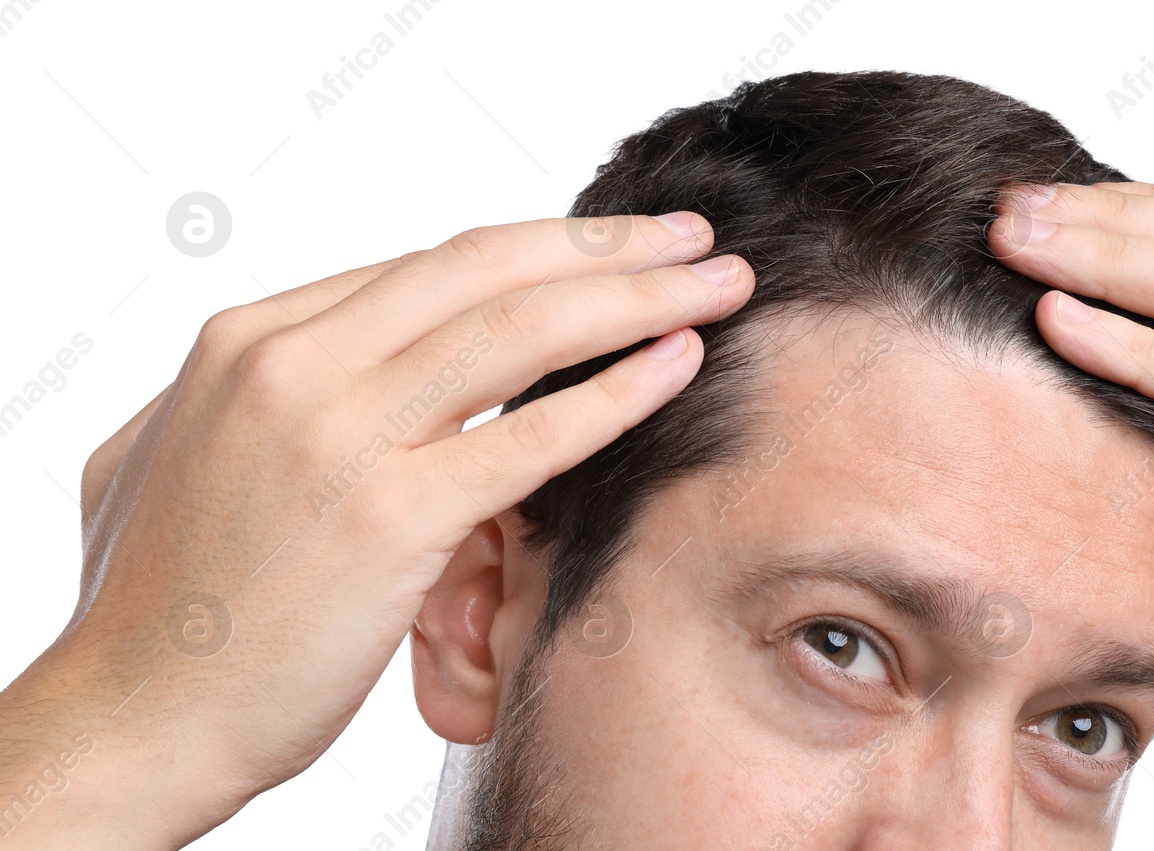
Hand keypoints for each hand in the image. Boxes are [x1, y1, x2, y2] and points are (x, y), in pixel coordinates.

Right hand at [0, 213, 752, 848]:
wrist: (129, 719)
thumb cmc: (166, 605)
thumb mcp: (185, 453)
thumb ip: (267, 391)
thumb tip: (343, 358)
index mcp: (248, 338)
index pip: (429, 266)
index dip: (541, 250)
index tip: (613, 252)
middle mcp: (288, 363)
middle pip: (487, 269)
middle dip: (608, 245)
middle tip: (694, 236)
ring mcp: (334, 433)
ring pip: (520, 330)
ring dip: (637, 296)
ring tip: (718, 282)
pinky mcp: (383, 516)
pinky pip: (529, 436)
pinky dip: (617, 392)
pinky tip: (679, 363)